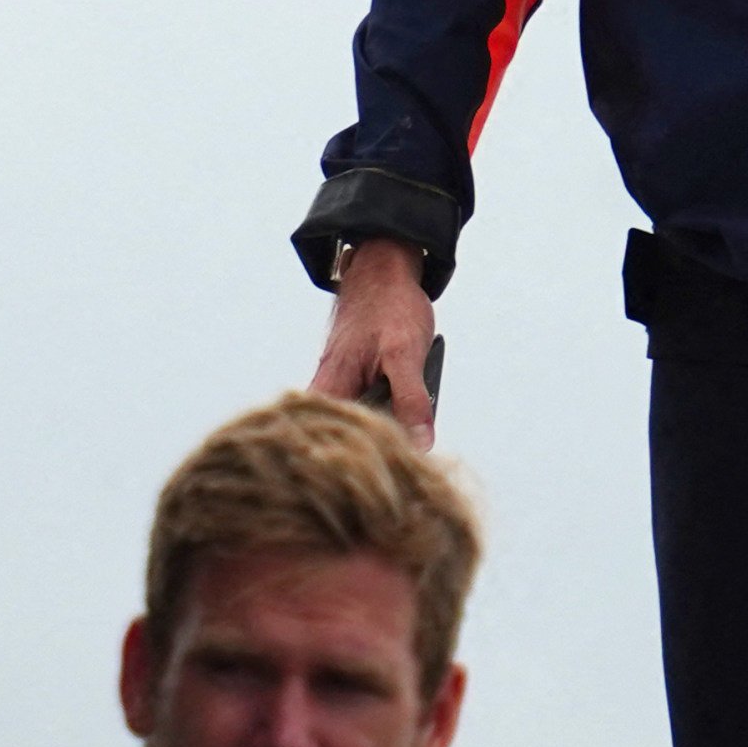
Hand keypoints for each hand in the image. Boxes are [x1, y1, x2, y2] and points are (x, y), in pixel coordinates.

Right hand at [308, 239, 439, 443]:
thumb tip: (419, 447)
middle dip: (372, 450)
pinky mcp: (355, 381)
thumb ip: (411, 400)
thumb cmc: (390, 305)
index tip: (378, 478)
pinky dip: (388, 414)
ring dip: (384, 430)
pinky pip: (369, 408)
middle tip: (400, 461)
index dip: (350, 463)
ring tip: (406, 435)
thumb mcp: (406, 354)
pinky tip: (407, 411)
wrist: (385, 268)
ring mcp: (342, 386)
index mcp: (331, 385)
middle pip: (343, 437)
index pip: (328, 439)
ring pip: (359, 424)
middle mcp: (329, 389)